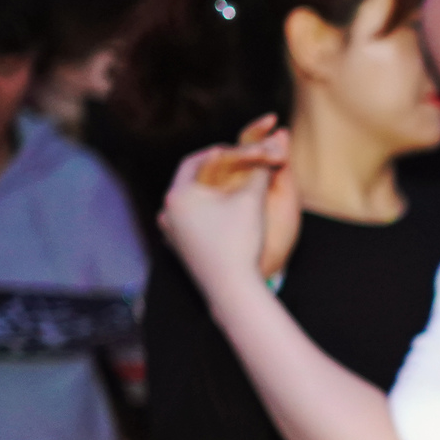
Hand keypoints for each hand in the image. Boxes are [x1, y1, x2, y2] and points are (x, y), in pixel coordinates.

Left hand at [164, 121, 288, 293]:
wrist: (230, 289)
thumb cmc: (240, 241)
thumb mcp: (253, 199)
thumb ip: (259, 171)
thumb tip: (271, 150)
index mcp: (179, 194)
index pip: (196, 161)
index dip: (217, 152)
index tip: (233, 150)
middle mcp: (167, 212)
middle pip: (190, 182)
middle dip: (211, 172)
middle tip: (229, 167)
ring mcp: (170, 233)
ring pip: (189, 203)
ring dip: (207, 194)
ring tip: (227, 190)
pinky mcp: (178, 249)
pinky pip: (190, 222)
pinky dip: (205, 213)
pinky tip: (223, 216)